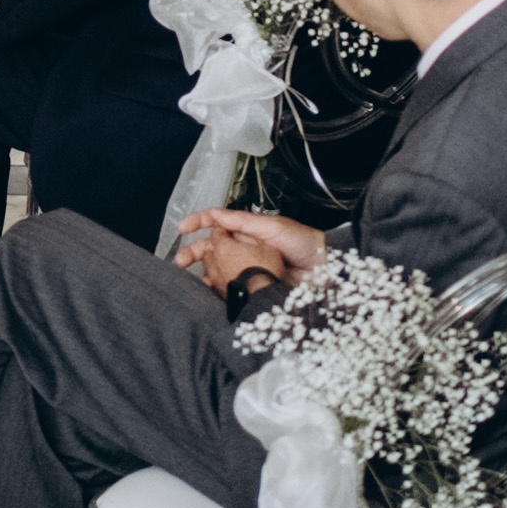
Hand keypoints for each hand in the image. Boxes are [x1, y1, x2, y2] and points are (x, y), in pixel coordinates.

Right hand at [172, 209, 324, 289]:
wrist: (326, 270)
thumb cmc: (304, 244)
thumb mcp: (272, 226)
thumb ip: (242, 222)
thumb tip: (214, 217)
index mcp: (250, 229)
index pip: (219, 222)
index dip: (199, 222)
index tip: (182, 228)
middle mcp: (247, 247)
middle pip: (214, 246)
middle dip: (194, 251)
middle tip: (180, 261)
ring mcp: (251, 267)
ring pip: (220, 267)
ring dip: (204, 270)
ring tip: (192, 277)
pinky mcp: (256, 287)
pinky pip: (232, 286)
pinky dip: (218, 288)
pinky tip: (210, 290)